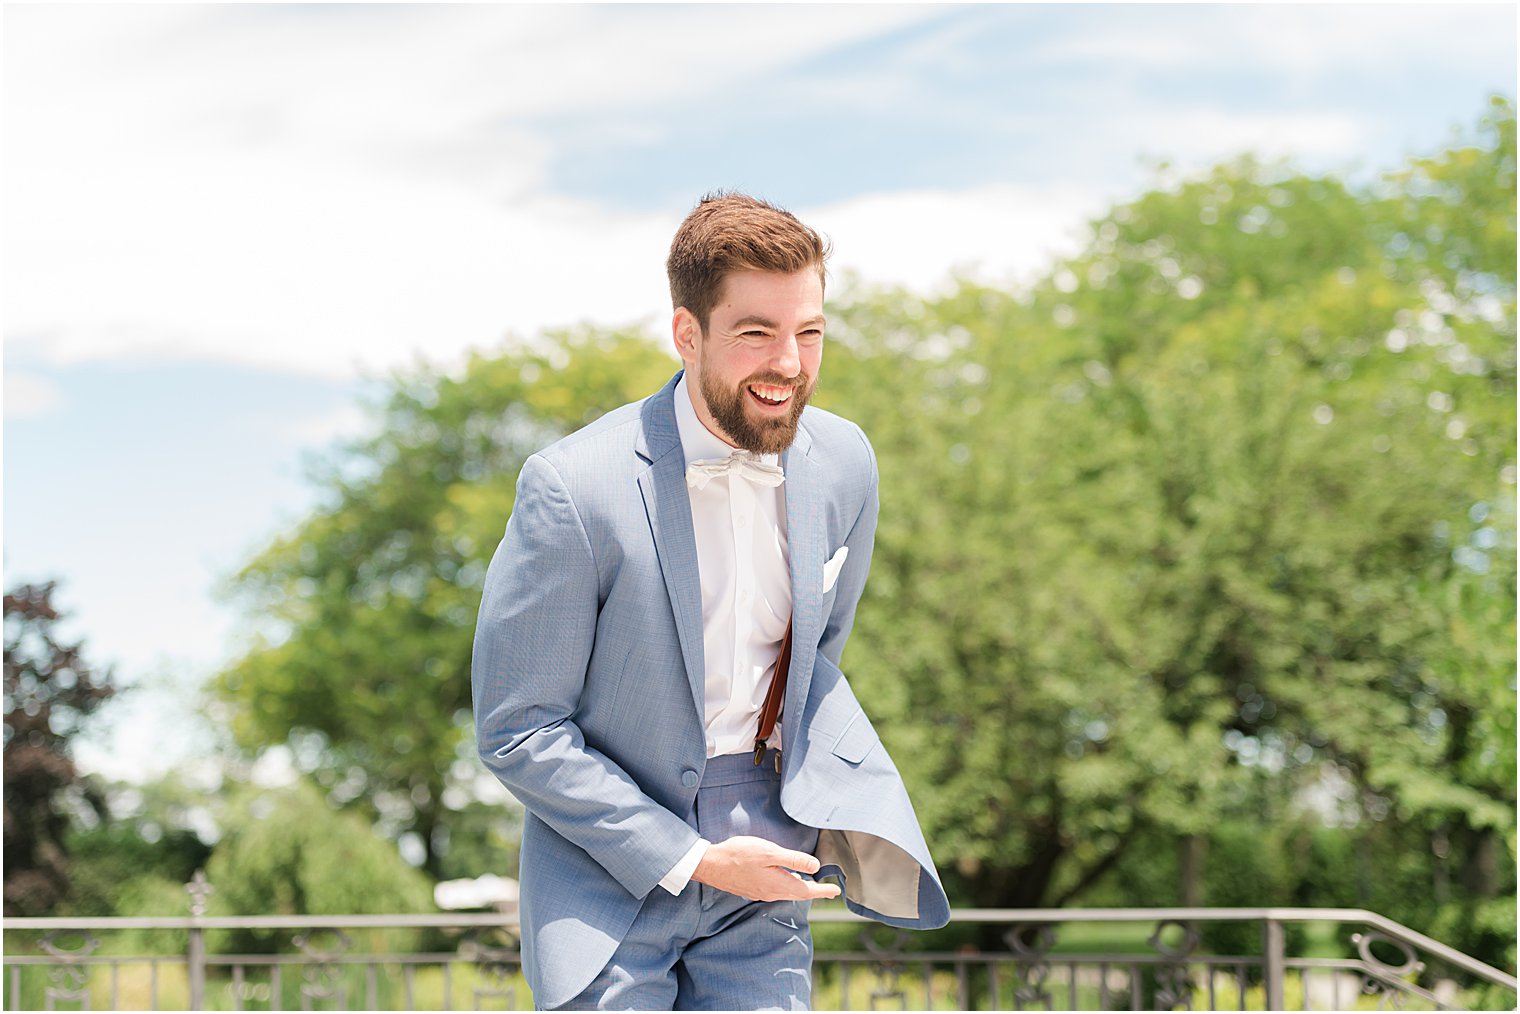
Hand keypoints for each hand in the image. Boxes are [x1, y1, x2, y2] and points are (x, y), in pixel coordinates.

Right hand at [690, 835, 842, 901]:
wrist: (710, 865)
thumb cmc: (738, 855)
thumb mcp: (769, 853)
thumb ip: (792, 859)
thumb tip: (815, 867)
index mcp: (778, 884)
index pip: (806, 891)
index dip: (822, 890)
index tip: (835, 891)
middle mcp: (771, 892)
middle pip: (798, 894)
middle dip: (815, 892)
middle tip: (828, 890)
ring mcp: (761, 892)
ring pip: (787, 893)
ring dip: (801, 890)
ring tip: (811, 885)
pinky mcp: (752, 889)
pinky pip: (776, 891)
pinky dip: (787, 887)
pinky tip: (786, 881)